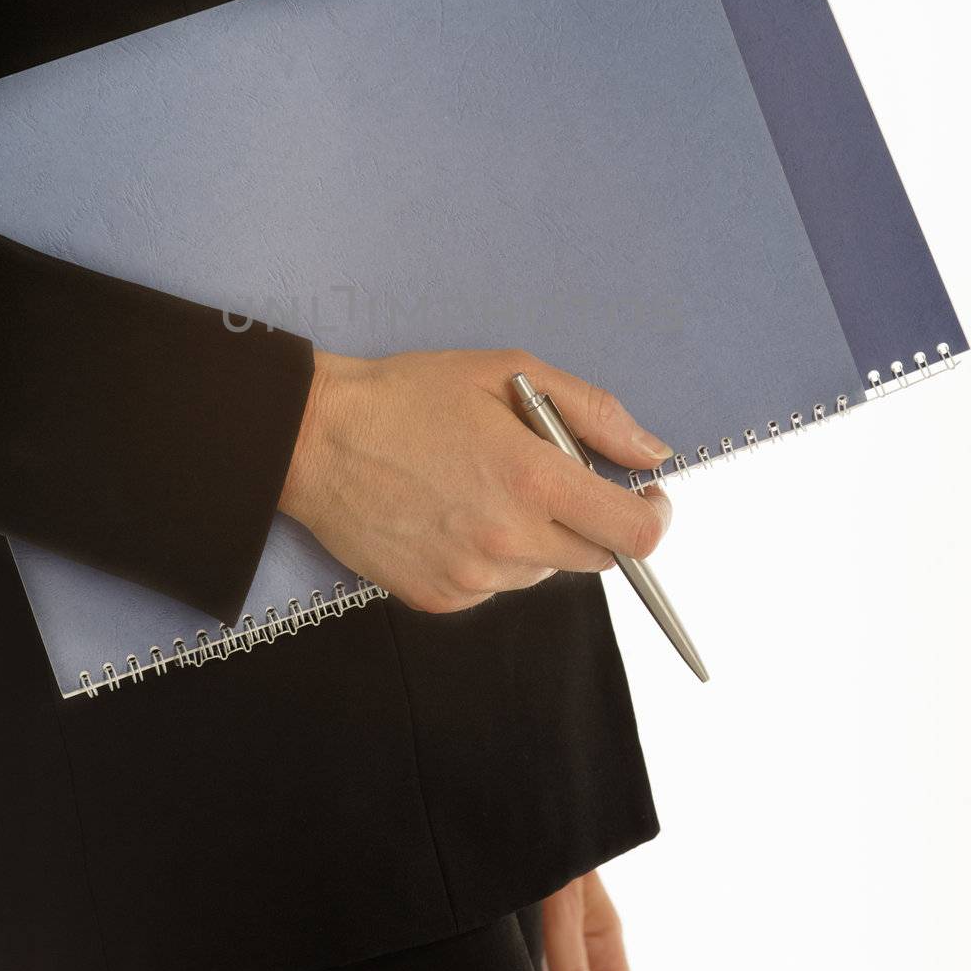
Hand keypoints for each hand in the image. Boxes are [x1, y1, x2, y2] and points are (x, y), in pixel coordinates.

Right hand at [278, 346, 672, 612]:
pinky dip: (492, 557)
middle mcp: (508, 540)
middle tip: (546, 477)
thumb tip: (650, 453)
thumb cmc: (408, 396)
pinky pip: (496, 586)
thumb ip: (593, 413)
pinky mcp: (440, 598)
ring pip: (543, 570)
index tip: (645, 497)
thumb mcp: (508, 373)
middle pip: (597, 558)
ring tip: (483, 489)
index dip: (653, 516)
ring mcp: (473, 577)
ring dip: (537, 538)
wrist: (317, 438)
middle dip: (590, 520)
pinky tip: (454, 515)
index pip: (634, 533)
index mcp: (533, 480)